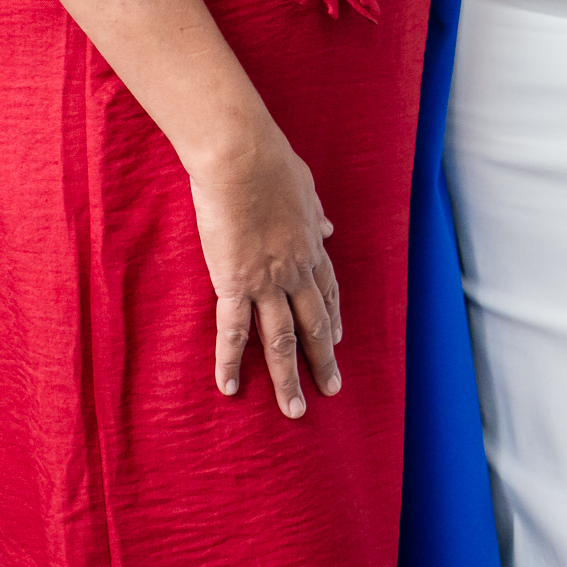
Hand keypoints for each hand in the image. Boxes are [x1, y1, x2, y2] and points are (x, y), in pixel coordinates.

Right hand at [188, 119, 341, 414]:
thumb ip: (314, 212)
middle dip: (323, 359)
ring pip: (281, 339)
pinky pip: (233, 332)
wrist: (241, 157)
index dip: (332, 316)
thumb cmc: (270, 161)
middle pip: (313, 323)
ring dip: (288, 377)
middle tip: (331, 389)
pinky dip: (231, 362)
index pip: (327, 290)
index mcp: (309, 245)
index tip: (336, 338)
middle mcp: (294, 269)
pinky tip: (230, 388)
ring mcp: (266, 280)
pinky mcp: (234, 282)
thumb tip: (328, 228)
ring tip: (294, 410)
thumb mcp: (304, 186)